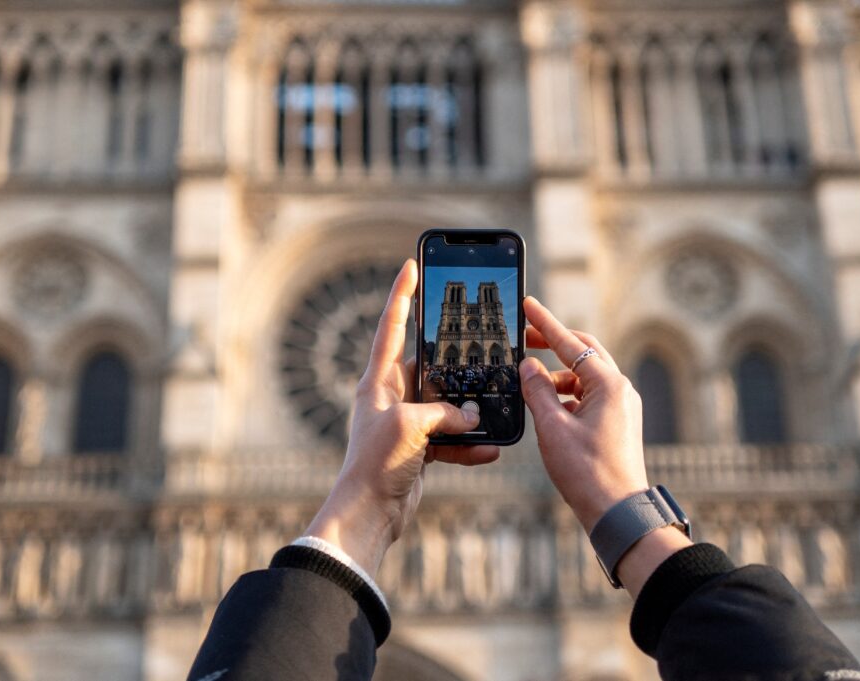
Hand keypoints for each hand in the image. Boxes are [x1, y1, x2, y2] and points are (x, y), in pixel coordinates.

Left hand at [305, 259, 499, 575]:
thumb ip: (445, 413)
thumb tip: (472, 415)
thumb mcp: (412, 426)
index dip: (402, 295)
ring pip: (445, 406)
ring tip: (491, 409)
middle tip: (479, 349)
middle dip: (454, 366)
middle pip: (429, 369)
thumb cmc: (376, 463)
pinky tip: (490, 449)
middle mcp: (391, 398)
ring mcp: (406, 424)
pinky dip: (469, 444)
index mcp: (378, 382)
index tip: (411, 266)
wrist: (369, 513)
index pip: (392, 327)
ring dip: (467, 413)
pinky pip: (450, 439)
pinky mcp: (418, 450)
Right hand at [521, 296, 690, 596]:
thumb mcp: (552, 427)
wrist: (617, 512)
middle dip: (555, 343)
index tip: (529, 305)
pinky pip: (590, 396)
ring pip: (586, 376)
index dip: (545, 323)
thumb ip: (537, 391)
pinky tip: (548, 407)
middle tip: (527, 338)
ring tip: (531, 384)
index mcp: (608, 384)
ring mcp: (622, 406)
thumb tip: (529, 367)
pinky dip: (567, 394)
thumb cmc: (587, 472)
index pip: (571, 343)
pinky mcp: (618, 422)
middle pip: (584, 352)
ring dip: (558, 374)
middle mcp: (620, 389)